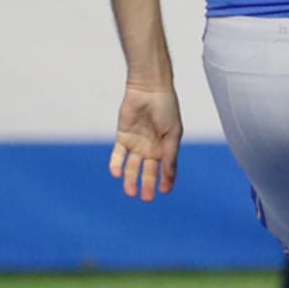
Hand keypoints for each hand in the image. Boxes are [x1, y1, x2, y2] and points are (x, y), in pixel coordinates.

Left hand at [109, 82, 182, 200]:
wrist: (149, 88)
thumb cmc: (166, 107)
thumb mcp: (172, 132)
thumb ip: (170, 154)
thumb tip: (169, 175)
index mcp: (167, 145)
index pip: (167, 168)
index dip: (167, 180)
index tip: (165, 191)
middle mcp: (152, 147)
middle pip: (149, 170)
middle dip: (148, 184)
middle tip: (146, 198)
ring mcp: (137, 143)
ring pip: (132, 167)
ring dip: (131, 180)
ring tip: (131, 192)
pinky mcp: (123, 137)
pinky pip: (118, 155)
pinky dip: (116, 164)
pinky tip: (116, 174)